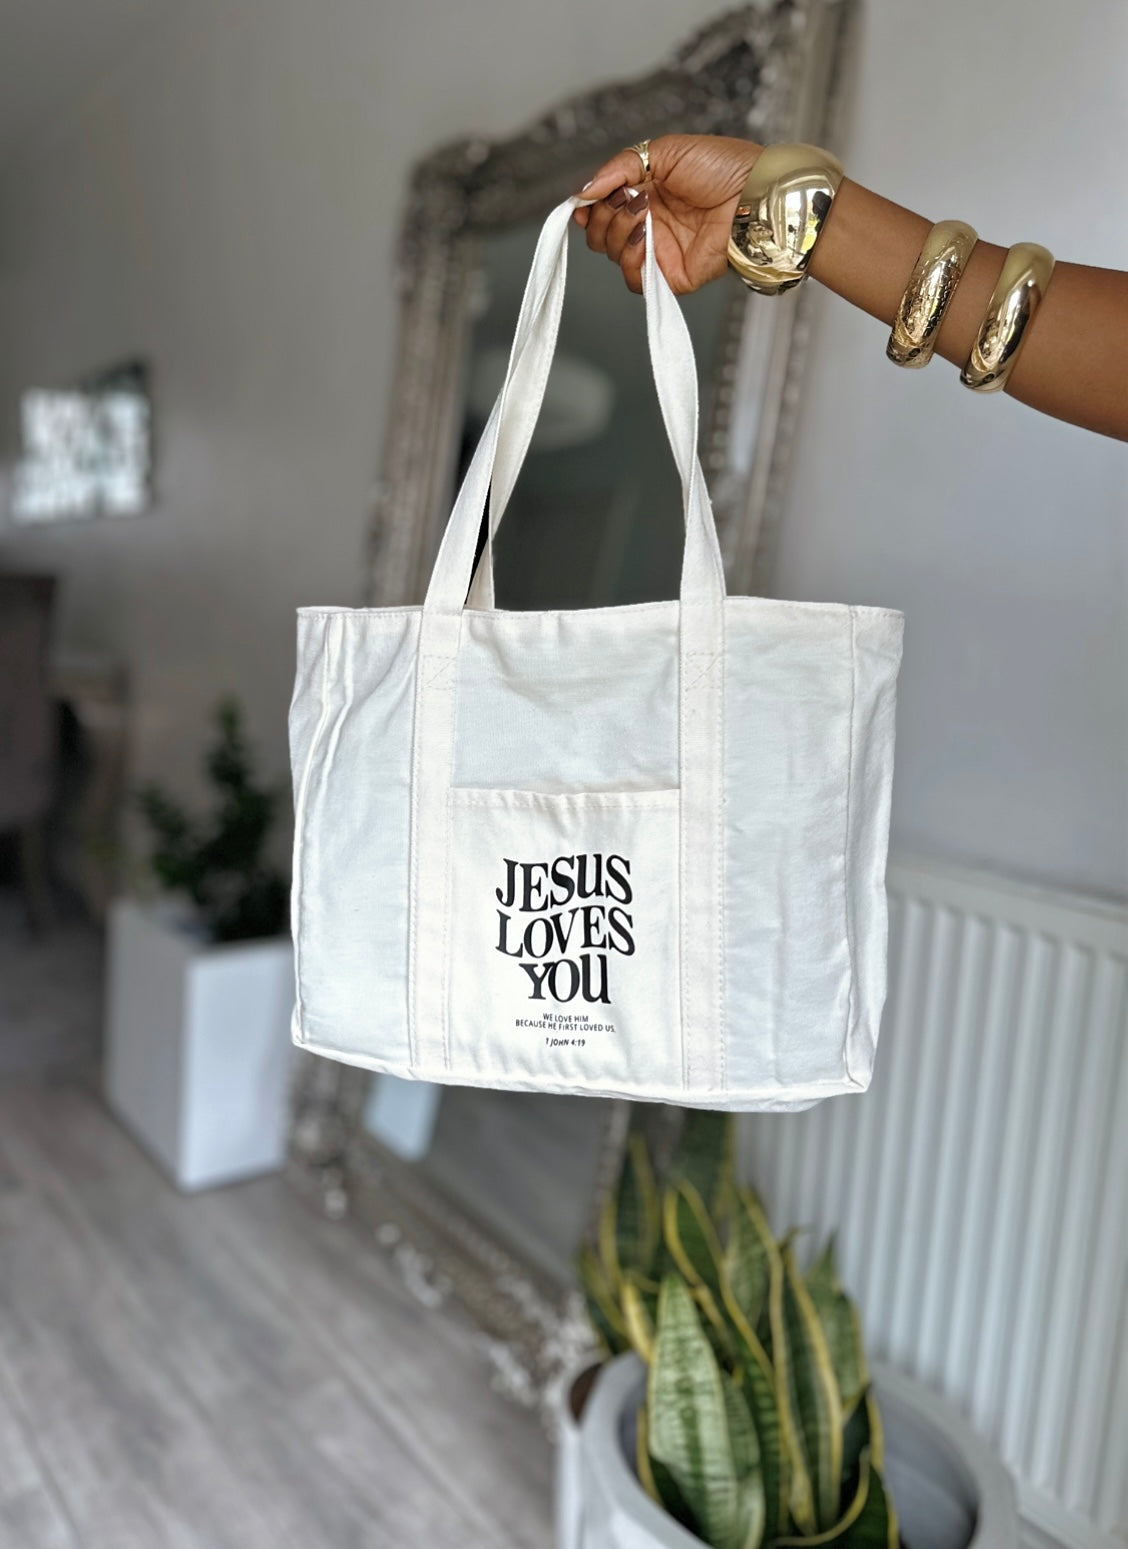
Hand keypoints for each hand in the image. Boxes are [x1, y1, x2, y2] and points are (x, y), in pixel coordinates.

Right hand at [574, 134, 761, 294]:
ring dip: (618, 232)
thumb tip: (584, 191)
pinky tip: (643, 238)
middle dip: (603, 216)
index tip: (584, 201)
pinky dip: (630, 260)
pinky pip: (635, 280)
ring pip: (613, 254)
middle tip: (625, 199)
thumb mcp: (665, 151)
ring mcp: (659, 250)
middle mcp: (649, 223)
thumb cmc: (723, 167)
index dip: (589, 207)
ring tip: (642, 212)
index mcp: (646, 193)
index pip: (602, 208)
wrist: (752, 194)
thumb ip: (620, 168)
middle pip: (601, 233)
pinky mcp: (670, 275)